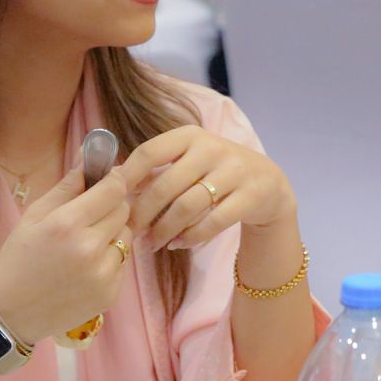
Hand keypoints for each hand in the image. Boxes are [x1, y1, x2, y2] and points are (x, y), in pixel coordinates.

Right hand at [0, 167, 132, 345]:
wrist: (10, 312)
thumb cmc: (18, 259)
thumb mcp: (34, 216)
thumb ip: (66, 186)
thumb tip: (89, 158)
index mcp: (66, 224)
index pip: (113, 189)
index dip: (114, 180)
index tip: (109, 180)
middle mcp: (88, 248)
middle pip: (124, 210)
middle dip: (112, 207)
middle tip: (92, 214)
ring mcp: (102, 274)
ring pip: (127, 236)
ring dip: (112, 234)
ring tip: (85, 244)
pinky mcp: (110, 293)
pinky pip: (123, 263)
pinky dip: (110, 260)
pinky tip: (85, 267)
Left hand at [123, 126, 296, 249]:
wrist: (268, 183)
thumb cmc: (216, 171)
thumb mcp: (189, 160)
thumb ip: (156, 169)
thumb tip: (113, 184)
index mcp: (190, 135)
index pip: (149, 152)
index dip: (127, 177)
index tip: (111, 200)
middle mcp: (212, 148)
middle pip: (165, 185)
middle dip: (142, 213)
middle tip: (130, 233)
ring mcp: (234, 172)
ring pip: (186, 207)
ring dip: (164, 230)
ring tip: (151, 244)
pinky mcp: (249, 196)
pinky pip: (211, 222)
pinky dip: (190, 237)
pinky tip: (178, 244)